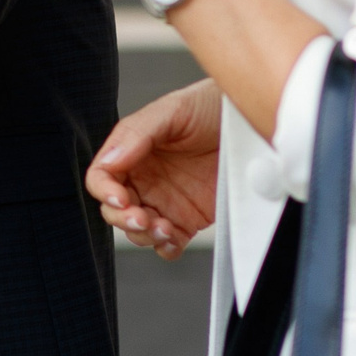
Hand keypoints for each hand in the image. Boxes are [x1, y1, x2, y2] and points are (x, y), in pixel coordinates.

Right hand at [88, 79, 221, 259]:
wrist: (252, 122)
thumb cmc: (210, 107)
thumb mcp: (172, 111)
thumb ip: (137, 134)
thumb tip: (110, 160)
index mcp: (132, 153)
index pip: (102, 178)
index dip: (104, 191)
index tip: (120, 197)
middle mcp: (145, 179)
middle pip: (115, 209)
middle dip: (123, 219)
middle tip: (142, 218)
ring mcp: (165, 202)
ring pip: (138, 231)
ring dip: (144, 235)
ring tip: (164, 228)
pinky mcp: (189, 219)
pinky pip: (168, 244)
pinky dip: (166, 248)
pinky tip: (173, 238)